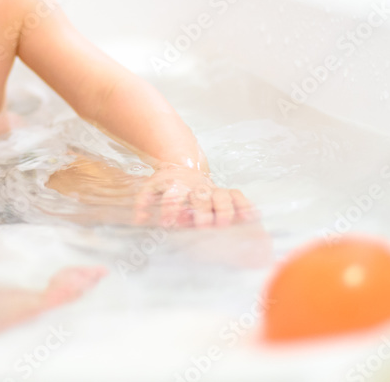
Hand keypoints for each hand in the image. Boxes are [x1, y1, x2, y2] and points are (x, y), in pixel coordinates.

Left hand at [134, 165, 255, 227]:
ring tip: (225, 224)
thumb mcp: (151, 187)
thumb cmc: (167, 182)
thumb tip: (138, 220)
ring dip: (224, 209)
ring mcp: (213, 188)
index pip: (173, 195)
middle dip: (202, 211)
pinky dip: (245, 205)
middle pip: (200, 197)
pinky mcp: (226, 191)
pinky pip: (238, 195)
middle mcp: (197, 187)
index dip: (171, 208)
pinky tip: (250, 218)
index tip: (168, 224)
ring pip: (222, 195)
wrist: (183, 164)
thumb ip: (143, 202)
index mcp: (177, 185)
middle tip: (202, 225)